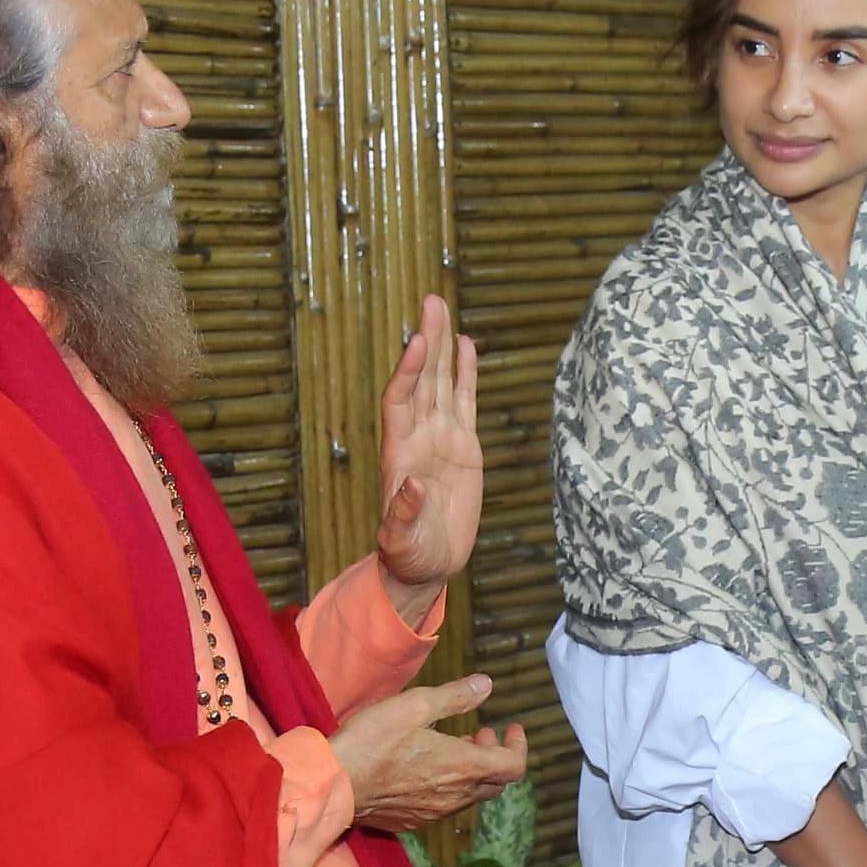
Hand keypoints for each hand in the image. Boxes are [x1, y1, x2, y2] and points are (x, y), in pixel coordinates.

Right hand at [331, 673, 525, 830]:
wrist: (333, 783)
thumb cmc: (371, 741)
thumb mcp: (414, 706)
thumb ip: (455, 697)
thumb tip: (486, 685)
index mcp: (463, 767)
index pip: (513, 766)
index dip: (519, 746)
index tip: (512, 728)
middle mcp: (455, 796)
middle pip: (496, 783)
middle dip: (496, 756)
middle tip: (482, 734)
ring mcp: (434, 812)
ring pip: (471, 795)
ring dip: (473, 771)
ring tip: (455, 746)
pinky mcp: (413, 820)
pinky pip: (445, 805)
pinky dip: (451, 785)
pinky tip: (429, 769)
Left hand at [374, 296, 483, 616]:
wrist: (426, 565)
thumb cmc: (407, 555)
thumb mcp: (400, 542)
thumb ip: (402, 514)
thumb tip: (412, 486)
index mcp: (399, 454)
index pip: (401, 401)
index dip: (410, 371)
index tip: (419, 342)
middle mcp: (418, 438)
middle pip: (422, 380)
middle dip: (427, 341)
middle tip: (431, 302)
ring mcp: (440, 439)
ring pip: (443, 384)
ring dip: (444, 347)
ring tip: (443, 309)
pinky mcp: (464, 447)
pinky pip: (464, 403)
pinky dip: (465, 374)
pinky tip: (466, 346)